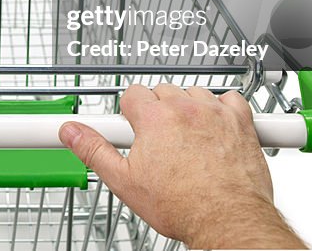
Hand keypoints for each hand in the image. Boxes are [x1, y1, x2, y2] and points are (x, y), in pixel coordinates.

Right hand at [59, 84, 304, 249]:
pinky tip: (215, 130)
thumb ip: (94, 150)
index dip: (131, 113)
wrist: (226, 220)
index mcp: (153, 117)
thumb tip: (71, 132)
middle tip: (160, 140)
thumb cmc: (181, 205)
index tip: (135, 128)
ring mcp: (214, 112)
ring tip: (187, 138)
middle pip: (163, 91)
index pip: (133, 94)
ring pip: (194, 93)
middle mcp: (184, 107)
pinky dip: (222, 109)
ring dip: (188, 109)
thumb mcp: (124, 181)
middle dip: (158, 111)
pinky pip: (229, 99)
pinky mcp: (240, 121)